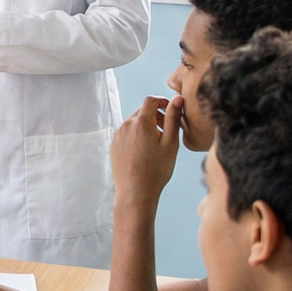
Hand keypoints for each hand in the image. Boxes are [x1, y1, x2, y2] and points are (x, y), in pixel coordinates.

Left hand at [111, 95, 182, 213]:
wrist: (135, 192)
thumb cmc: (157, 169)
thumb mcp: (170, 143)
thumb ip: (173, 118)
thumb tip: (177, 98)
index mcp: (140, 122)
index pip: (150, 100)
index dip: (162, 101)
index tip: (171, 110)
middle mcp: (125, 125)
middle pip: (142, 110)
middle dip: (156, 115)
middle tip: (168, 130)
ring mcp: (117, 135)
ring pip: (134, 122)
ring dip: (146, 125)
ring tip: (158, 142)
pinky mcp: (113, 145)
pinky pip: (127, 133)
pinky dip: (137, 135)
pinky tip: (146, 150)